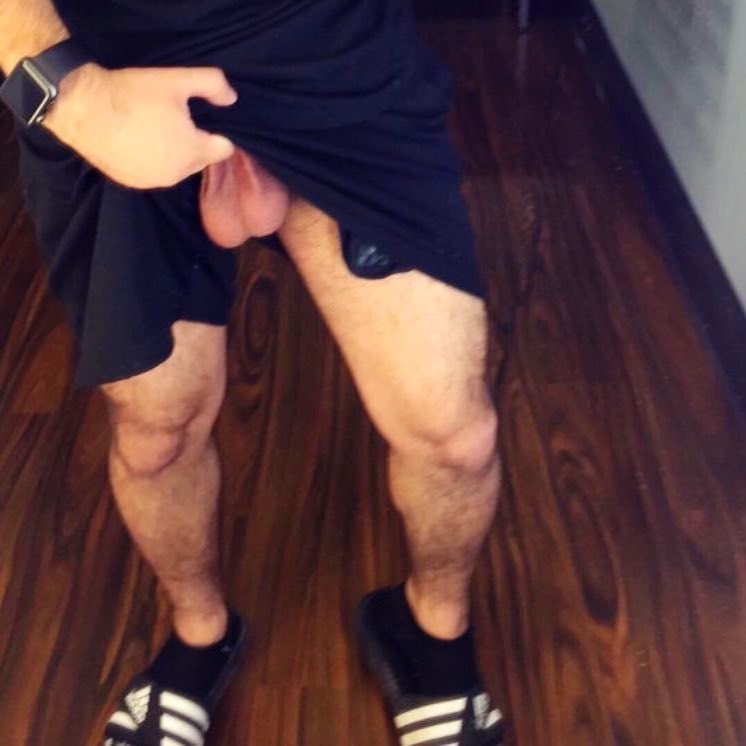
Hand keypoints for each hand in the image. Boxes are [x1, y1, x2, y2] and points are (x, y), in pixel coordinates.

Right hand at [44, 63, 237, 188]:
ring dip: (175, 153)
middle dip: (196, 143)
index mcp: (193, 151)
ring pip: (178, 167)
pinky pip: (155, 173)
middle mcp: (178, 173)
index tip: (206, 121)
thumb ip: (212, 85)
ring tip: (156, 130)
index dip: (218, 134)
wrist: (82, 109)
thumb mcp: (175, 80)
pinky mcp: (135, 183)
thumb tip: (232, 99)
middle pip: (201, 159)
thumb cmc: (132, 94)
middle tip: (176, 121)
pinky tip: (139, 143)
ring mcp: (155, 181)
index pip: (224, 149)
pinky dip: (154, 161)